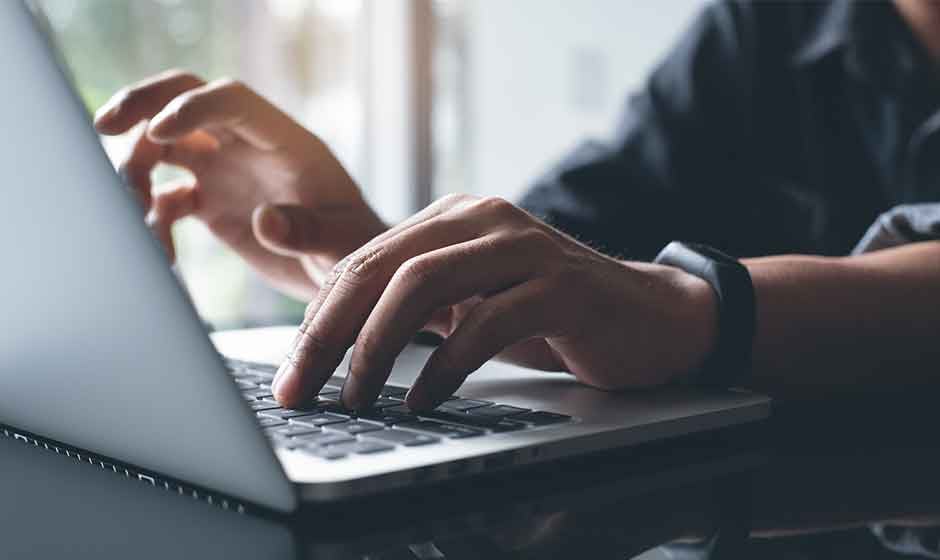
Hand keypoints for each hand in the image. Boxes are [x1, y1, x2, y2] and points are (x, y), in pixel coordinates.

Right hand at [94, 70, 386, 299]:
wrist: (346, 270)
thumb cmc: (355, 248)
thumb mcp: (342, 242)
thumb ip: (307, 231)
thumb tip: (265, 221)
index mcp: (285, 142)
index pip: (232, 101)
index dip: (192, 107)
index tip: (158, 131)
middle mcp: (249, 147)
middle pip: (185, 100)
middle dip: (142, 104)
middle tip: (104, 126)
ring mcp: (227, 172)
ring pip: (164, 146)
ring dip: (135, 170)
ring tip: (134, 213)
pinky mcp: (211, 203)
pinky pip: (166, 197)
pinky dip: (151, 220)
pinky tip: (160, 254)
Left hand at [271, 193, 717, 409]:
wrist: (650, 316)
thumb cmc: (551, 315)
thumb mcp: (472, 304)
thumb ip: (417, 308)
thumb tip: (336, 345)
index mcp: (454, 218)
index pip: (364, 260)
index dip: (318, 318)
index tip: (291, 372)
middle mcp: (483, 219)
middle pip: (382, 268)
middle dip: (329, 334)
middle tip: (299, 388)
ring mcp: (524, 246)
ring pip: (424, 284)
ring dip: (377, 347)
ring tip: (356, 396)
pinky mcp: (561, 284)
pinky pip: (486, 322)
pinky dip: (445, 366)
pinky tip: (422, 399)